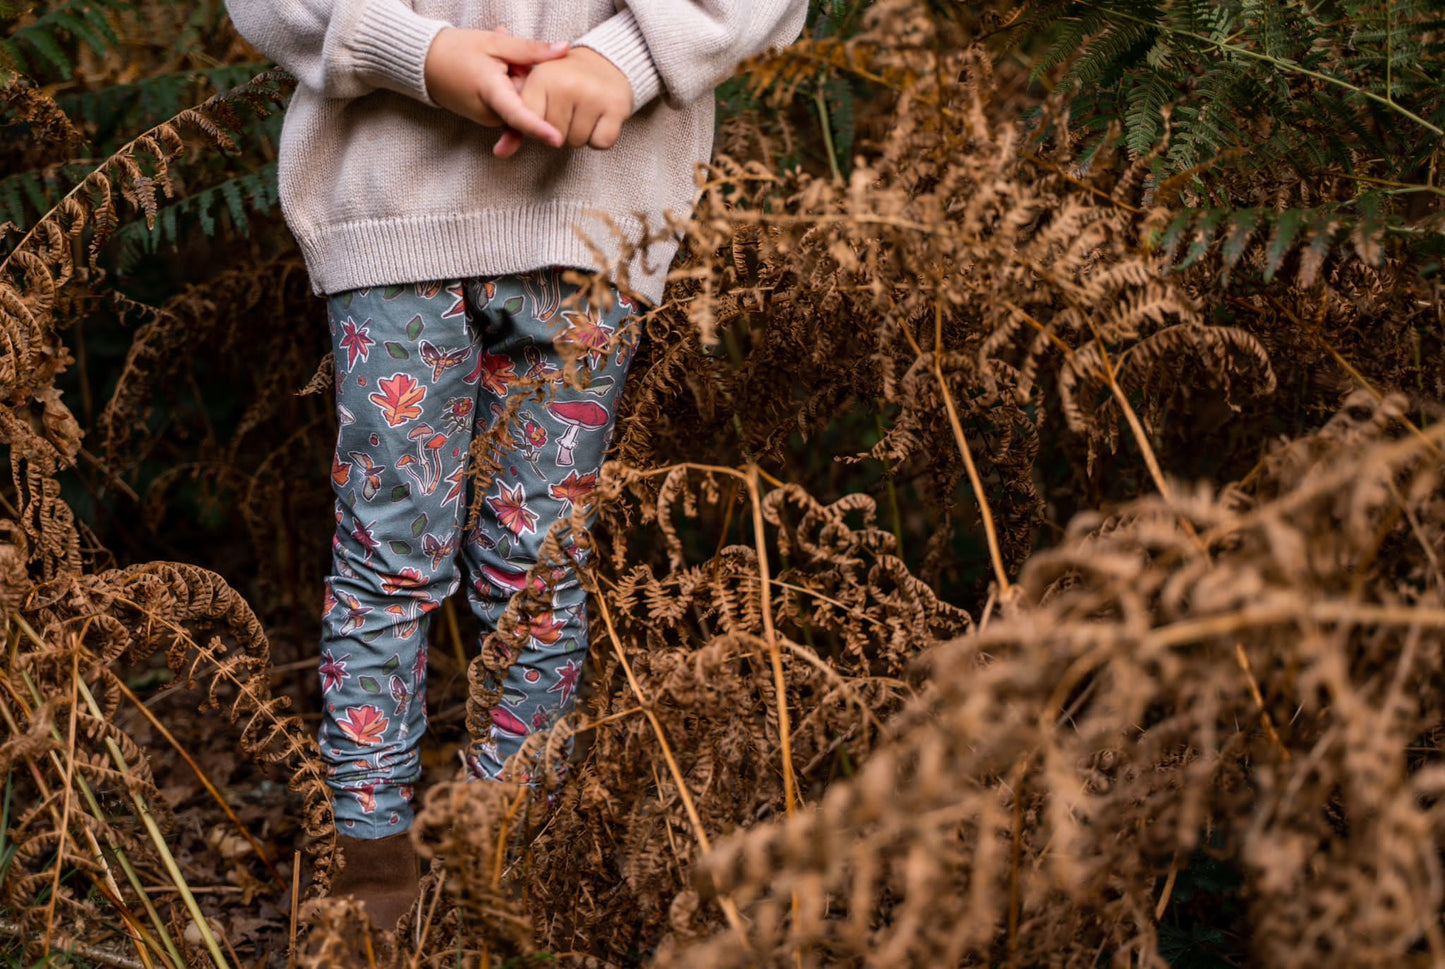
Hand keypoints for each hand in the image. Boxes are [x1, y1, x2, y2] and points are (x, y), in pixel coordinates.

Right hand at [423, 27, 569, 150]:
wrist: (424, 63)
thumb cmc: (457, 50)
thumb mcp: (495, 43)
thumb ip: (530, 49)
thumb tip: (564, 49)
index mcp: (490, 92)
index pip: (518, 115)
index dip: (538, 128)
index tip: (556, 139)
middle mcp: (490, 114)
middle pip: (527, 105)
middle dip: (529, 81)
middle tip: (511, 58)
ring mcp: (489, 119)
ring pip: (519, 105)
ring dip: (518, 82)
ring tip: (499, 61)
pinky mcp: (489, 119)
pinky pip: (510, 105)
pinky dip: (510, 87)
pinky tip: (498, 69)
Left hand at [493, 47, 631, 158]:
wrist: (606, 62)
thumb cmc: (563, 81)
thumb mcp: (537, 94)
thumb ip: (515, 125)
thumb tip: (499, 153)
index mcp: (541, 77)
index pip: (530, 126)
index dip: (538, 128)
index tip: (547, 112)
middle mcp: (566, 84)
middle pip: (554, 138)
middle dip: (561, 131)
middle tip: (570, 107)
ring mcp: (592, 94)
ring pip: (577, 142)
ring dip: (580, 134)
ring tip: (584, 110)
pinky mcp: (616, 106)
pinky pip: (600, 143)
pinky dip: (600, 138)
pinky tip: (600, 117)